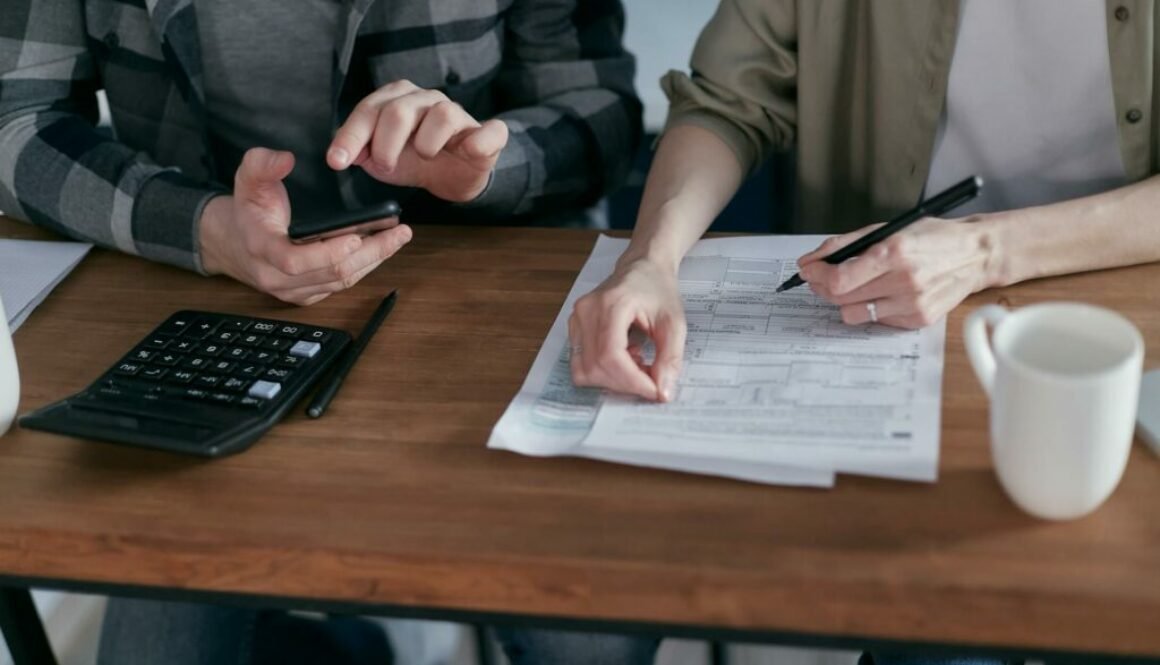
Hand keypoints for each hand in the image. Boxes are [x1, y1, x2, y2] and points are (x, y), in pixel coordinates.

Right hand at [199, 147, 412, 305]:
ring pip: (341, 282)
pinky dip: (364, 267)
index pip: (295, 261)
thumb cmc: (247, 209)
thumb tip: (285, 159)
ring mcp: (294, 291)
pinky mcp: (307, 295)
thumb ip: (262, 164)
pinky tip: (382, 248)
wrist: (234, 242)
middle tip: (398, 233)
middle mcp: (277, 277)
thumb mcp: (246, 179)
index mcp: (262, 250)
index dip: (327, 253)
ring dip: (374, 260)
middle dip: (370, 254)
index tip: (356, 236)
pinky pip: (341, 286)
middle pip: (331, 274)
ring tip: (398, 238)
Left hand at [326, 80, 508, 202]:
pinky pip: (489, 131)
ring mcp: (459, 114)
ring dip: (426, 144)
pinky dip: (479, 141)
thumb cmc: (415, 160)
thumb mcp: (381, 159)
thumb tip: (344, 154)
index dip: (351, 136)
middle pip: (399, 111)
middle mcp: (427, 99)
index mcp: (398, 99)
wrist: (453, 176)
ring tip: (424, 157)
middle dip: (385, 145)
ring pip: (442, 115)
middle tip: (386, 165)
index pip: (369, 110)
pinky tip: (468, 150)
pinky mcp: (487, 134)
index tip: (337, 161)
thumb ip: (360, 152)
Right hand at [569, 258, 686, 401]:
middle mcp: (587, 311)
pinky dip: (603, 371)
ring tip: (636, 363)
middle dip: (625, 383)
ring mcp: (576, 319)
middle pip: (595, 367)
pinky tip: (624, 357)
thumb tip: (662, 392)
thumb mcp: (675, 323)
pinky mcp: (574, 328)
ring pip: (584, 370)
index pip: (611, 356)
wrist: (643, 268)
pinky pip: (581, 363)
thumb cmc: (658, 289)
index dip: (632, 381)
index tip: (654, 390)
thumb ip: (670, 358)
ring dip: (612, 379)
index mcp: (612, 304)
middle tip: (650, 377)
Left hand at [797, 217, 997, 327]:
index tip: (807, 270)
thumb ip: (845, 244)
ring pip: (854, 314)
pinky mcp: (918, 319)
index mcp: (893, 253)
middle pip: (841, 298)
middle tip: (820, 277)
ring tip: (853, 286)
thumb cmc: (930, 238)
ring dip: (845, 300)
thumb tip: (811, 260)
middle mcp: (903, 281)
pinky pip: (876, 320)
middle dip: (822, 287)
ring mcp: (912, 304)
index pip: (838, 279)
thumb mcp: (887, 229)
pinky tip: (882, 293)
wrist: (975, 255)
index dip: (815, 276)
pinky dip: (871, 307)